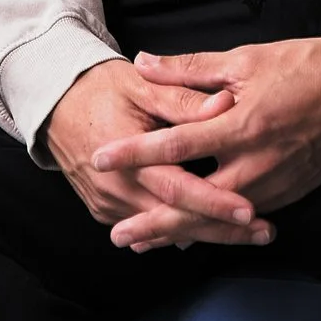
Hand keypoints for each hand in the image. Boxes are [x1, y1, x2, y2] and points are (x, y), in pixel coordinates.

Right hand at [41, 59, 273, 251]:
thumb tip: (225, 103)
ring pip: (165, 229)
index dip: (215, 202)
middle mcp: (117, 190)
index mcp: (127, 157)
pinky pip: (150, 224)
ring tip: (252, 234)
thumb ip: (184, 98)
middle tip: (265, 232)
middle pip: (176, 220)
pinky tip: (215, 232)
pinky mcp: (108, 210)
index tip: (250, 210)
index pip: (178, 188)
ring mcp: (110, 205)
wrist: (56, 103)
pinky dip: (181, 229)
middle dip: (222, 230)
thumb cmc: (103, 89)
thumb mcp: (143, 85)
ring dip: (207, 233)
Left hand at [86, 34, 320, 250]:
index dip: (135, 153)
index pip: (177, 144)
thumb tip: (144, 61)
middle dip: (154, 221)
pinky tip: (194, 232)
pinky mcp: (291, 192)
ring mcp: (277, 182)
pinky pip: (246, 216)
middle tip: (118, 233)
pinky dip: (217, 226)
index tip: (101, 158)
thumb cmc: (304, 66)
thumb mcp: (245, 59)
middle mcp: (259, 161)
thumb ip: (190, 68)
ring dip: (182, 231)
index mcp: (244, 123)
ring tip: (146, 239)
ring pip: (220, 218)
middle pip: (196, 202)